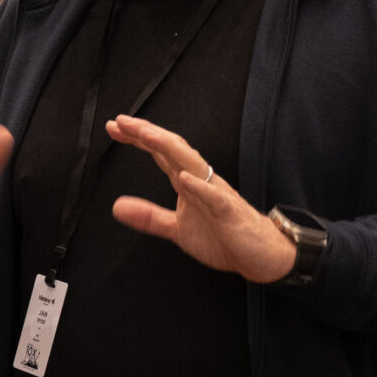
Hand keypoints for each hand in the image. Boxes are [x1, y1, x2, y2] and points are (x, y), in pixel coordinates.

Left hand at [105, 114, 295, 282]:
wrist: (261, 256)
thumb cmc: (224, 237)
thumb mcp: (176, 229)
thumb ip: (149, 217)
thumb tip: (118, 207)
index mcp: (188, 183)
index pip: (160, 153)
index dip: (138, 138)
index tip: (115, 126)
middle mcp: (201, 181)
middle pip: (173, 150)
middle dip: (148, 133)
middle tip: (123, 121)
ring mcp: (215, 194)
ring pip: (192, 164)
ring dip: (169, 148)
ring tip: (147, 135)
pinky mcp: (228, 213)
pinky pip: (214, 197)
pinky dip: (200, 187)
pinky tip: (184, 178)